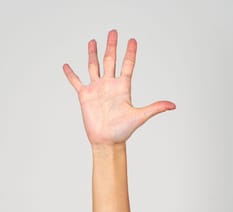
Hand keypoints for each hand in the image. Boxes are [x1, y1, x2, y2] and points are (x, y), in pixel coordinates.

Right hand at [63, 29, 175, 145]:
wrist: (107, 141)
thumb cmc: (122, 130)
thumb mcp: (140, 116)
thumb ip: (155, 108)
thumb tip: (173, 105)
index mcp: (123, 87)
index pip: (127, 65)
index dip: (130, 52)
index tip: (132, 40)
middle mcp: (109, 85)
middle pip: (110, 60)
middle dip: (111, 46)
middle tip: (113, 32)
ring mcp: (97, 89)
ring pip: (93, 67)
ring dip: (93, 54)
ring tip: (93, 41)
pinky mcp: (85, 96)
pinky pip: (76, 82)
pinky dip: (71, 74)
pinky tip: (67, 66)